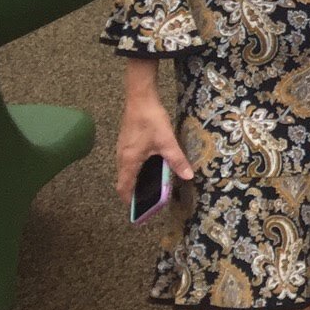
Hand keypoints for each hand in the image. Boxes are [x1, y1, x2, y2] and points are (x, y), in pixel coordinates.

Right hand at [113, 63, 193, 198]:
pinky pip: (129, 162)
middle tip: (149, 201)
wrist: (140, 98)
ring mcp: (122, 149)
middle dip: (135, 192)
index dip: (129, 201)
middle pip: (124, 181)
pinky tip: (151, 167)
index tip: (137, 211)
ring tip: (151, 187)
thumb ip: (177, 160)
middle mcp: (121, 157)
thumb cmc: (151, 120)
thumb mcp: (167, 141)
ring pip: (126, 171)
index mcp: (128, 161)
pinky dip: (137, 170)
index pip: (124, 187)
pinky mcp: (126, 142)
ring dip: (136, 180)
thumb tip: (188, 176)